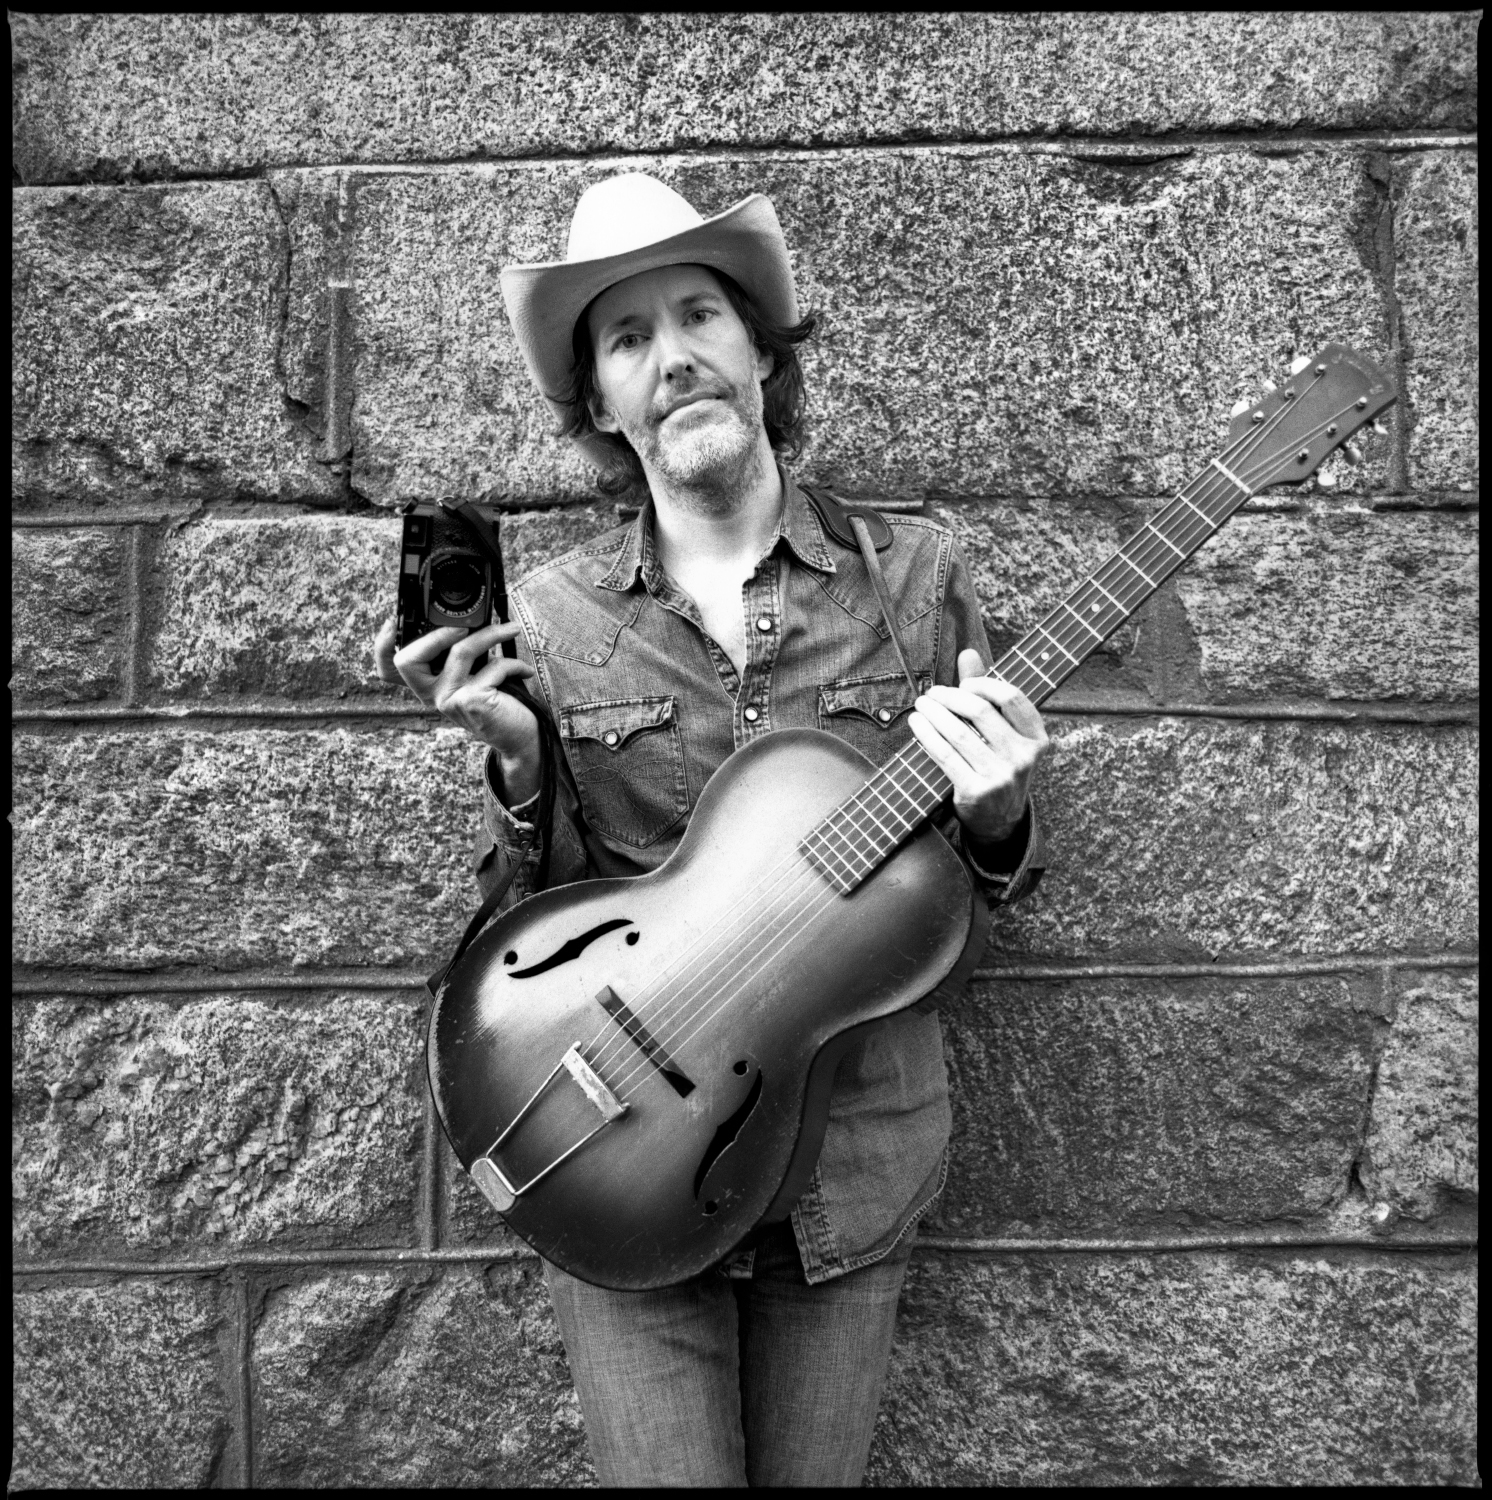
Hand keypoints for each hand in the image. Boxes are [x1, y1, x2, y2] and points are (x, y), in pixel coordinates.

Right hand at [373, 618, 542, 800]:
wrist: (520, 738)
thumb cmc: (498, 702)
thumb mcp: (473, 676)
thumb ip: (460, 656)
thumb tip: (468, 620)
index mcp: (427, 685)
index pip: (389, 670)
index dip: (381, 647)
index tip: (389, 623)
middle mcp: (432, 695)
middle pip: (408, 659)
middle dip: (435, 633)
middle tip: (464, 626)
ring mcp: (449, 700)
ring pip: (461, 651)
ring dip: (492, 634)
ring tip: (511, 629)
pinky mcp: (472, 702)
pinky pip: (493, 666)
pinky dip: (514, 664)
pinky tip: (524, 671)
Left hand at [908, 648, 1048, 841]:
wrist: (999, 819)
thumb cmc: (998, 764)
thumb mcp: (1003, 733)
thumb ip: (987, 692)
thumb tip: (968, 652)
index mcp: (1037, 738)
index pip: (1012, 697)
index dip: (984, 684)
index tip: (964, 684)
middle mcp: (1023, 756)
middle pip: (981, 711)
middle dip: (950, 696)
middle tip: (932, 693)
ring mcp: (1001, 776)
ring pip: (959, 733)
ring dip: (933, 713)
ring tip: (920, 705)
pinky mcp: (976, 791)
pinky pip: (945, 755)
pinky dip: (927, 735)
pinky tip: (917, 725)